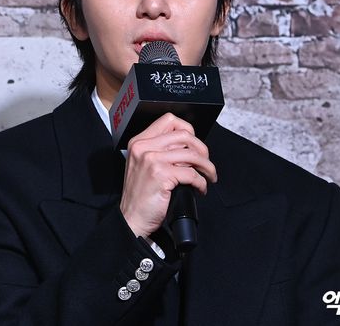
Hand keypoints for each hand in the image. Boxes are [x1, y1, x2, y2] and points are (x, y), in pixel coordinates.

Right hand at [119, 113, 216, 237]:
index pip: (169, 121)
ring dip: (206, 167)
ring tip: (208, 176)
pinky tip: (200, 188)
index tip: (195, 144)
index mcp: (139, 142)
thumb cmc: (139, 196)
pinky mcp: (161, 175)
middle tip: (206, 163)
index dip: (188, 130)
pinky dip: (201, 182)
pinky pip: (191, 174)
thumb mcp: (143, 165)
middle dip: (202, 149)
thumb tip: (188, 148)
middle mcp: (144, 147)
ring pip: (191, 154)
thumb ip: (160, 151)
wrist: (131, 219)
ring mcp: (152, 160)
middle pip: (184, 135)